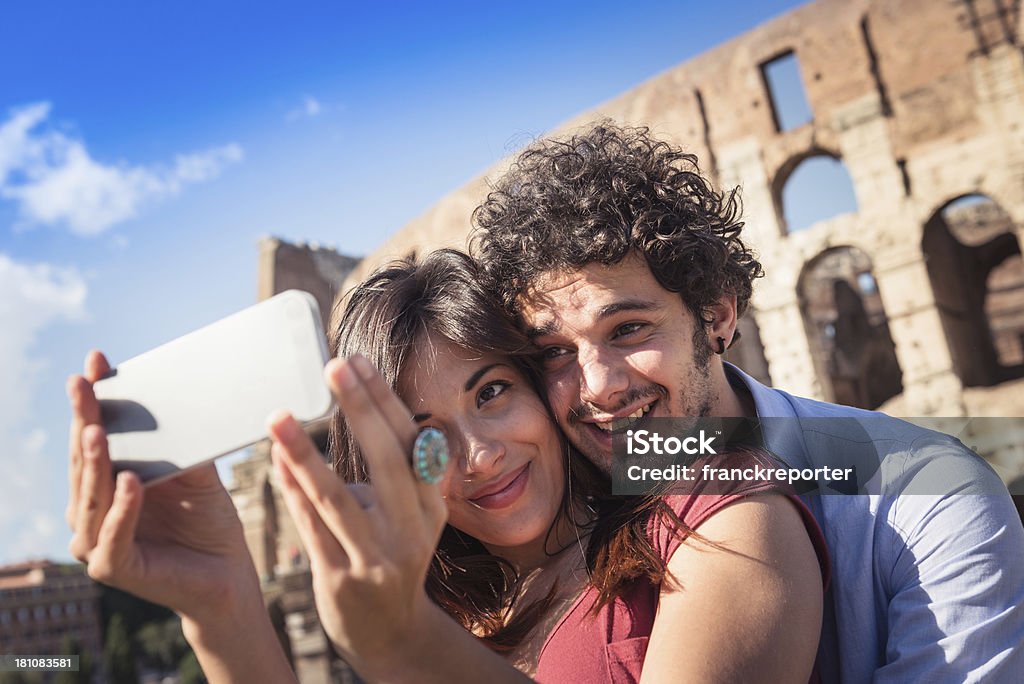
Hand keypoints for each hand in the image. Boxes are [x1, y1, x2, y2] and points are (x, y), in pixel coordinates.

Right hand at [66, 351, 258, 622]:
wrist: (228, 574)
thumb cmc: (208, 521)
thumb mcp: (197, 475)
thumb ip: (181, 446)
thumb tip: (181, 399)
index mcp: (107, 482)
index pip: (94, 435)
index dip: (93, 399)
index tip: (96, 361)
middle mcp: (92, 509)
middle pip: (85, 459)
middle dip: (84, 420)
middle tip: (84, 384)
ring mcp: (97, 541)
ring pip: (90, 496)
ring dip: (95, 462)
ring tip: (99, 431)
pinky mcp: (114, 568)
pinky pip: (113, 535)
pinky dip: (122, 509)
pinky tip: (130, 483)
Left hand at [267, 355, 446, 678]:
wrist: (391, 633)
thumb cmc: (392, 554)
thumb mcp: (410, 514)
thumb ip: (392, 468)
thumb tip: (358, 401)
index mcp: (431, 505)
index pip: (412, 442)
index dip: (384, 400)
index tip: (357, 360)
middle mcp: (411, 530)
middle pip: (387, 461)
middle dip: (361, 409)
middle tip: (333, 366)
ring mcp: (376, 559)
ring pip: (337, 498)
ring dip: (305, 453)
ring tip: (279, 415)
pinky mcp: (341, 580)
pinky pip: (309, 526)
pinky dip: (291, 489)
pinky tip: (274, 458)